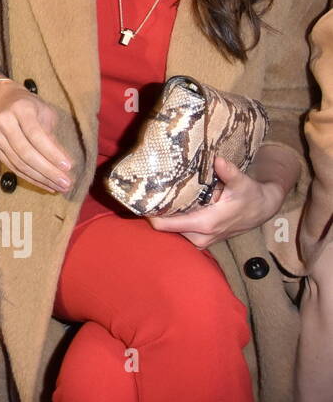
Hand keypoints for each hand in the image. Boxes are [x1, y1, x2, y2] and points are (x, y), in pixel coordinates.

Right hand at [0, 79, 72, 192]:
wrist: (2, 101)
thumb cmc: (30, 107)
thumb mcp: (45, 113)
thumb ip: (52, 135)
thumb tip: (63, 163)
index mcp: (21, 109)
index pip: (36, 135)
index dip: (51, 152)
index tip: (68, 166)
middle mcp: (5, 123)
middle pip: (26, 152)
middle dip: (48, 171)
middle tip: (66, 184)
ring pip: (19, 163)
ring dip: (41, 178)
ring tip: (58, 187)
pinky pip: (13, 168)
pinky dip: (30, 178)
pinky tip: (45, 184)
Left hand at [147, 157, 285, 248]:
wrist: (261, 209)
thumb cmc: (250, 196)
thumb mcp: (242, 182)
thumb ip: (229, 172)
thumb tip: (218, 160)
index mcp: (205, 223)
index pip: (167, 225)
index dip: (150, 215)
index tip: (140, 201)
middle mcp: (200, 236)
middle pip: (165, 228)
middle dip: (155, 214)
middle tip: (145, 194)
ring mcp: (200, 240)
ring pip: (171, 231)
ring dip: (164, 217)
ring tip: (155, 198)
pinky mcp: (201, 239)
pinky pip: (179, 232)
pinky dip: (173, 221)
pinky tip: (169, 205)